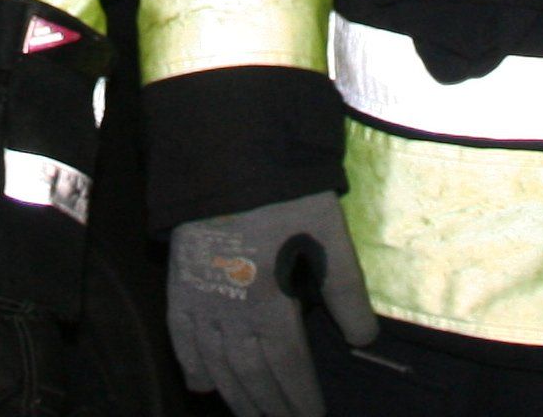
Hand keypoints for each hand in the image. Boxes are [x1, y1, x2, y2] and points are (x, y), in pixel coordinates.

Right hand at [166, 193, 375, 416]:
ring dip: (237, 397)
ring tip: (252, 416)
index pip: (288, 370)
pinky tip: (202, 384)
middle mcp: (231, 312)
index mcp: (270, 304)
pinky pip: (181, 336)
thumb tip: (364, 340)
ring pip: (217, 365)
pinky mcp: (178, 282)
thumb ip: (347, 293)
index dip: (300, 400)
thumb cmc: (286, 193)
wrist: (226, 152)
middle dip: (271, 408)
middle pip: (252, 376)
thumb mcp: (330, 237)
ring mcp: (200, 299)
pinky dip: (191, 364)